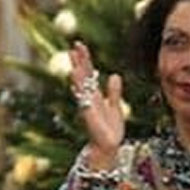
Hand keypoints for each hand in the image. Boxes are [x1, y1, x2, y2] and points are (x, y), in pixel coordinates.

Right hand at [70, 41, 123, 165]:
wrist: (109, 146)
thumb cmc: (111, 128)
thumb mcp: (116, 106)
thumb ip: (114, 92)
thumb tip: (114, 75)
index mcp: (95, 94)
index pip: (89, 72)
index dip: (85, 59)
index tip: (80, 45)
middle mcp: (89, 97)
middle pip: (83, 75)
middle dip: (79, 60)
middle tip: (75, 44)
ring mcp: (87, 104)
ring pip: (81, 84)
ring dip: (77, 70)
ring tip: (74, 57)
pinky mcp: (88, 113)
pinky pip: (83, 98)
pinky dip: (80, 88)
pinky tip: (77, 80)